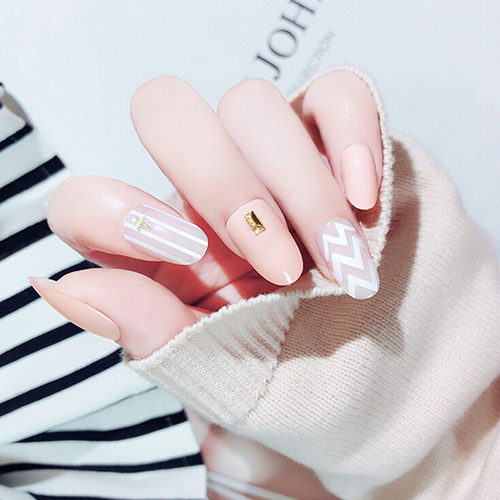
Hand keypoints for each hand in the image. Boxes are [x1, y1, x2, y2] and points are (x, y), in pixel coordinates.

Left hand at [30, 69, 382, 359]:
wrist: (381, 377)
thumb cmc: (294, 377)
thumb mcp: (218, 371)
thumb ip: (148, 330)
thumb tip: (68, 287)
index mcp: (158, 249)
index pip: (87, 201)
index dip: (119, 214)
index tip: (187, 254)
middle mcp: (203, 189)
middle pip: (163, 109)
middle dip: (223, 183)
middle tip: (282, 265)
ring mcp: (270, 156)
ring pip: (252, 104)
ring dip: (302, 189)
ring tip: (341, 262)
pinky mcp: (335, 141)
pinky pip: (337, 94)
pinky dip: (352, 137)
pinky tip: (364, 197)